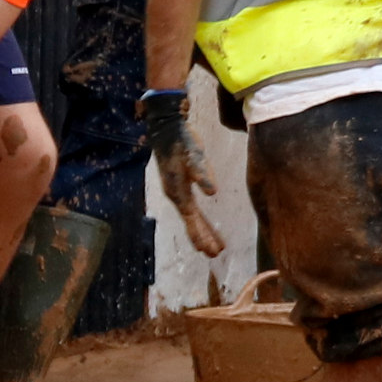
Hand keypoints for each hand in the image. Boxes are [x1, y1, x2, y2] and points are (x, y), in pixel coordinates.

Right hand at [143, 86, 224, 247]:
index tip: (212, 250)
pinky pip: (189, 209)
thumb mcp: (194, 154)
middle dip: (202, 238)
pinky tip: (202, 223)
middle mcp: (175, 195)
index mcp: (178, 191)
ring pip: (190, 217)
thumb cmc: (181, 140)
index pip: (192, 220)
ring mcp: (175, 191)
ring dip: (201, 231)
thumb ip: (202, 173)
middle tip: (215, 254)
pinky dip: (197, 219)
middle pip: (191, 222)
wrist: (166, 128)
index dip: (202, 235)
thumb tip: (212, 192)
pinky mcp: (178, 185)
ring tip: (211, 246)